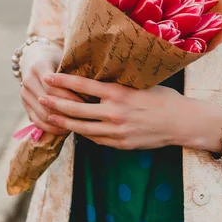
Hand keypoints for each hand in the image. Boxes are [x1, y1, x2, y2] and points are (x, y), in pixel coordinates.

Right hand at [19, 43, 82, 134]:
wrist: (35, 57)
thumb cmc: (58, 57)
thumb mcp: (66, 59)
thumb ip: (75, 72)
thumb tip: (96, 89)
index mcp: (39, 66)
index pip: (54, 88)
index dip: (71, 97)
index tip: (88, 103)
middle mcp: (28, 80)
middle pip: (48, 102)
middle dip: (67, 111)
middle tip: (86, 118)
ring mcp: (24, 94)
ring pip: (42, 114)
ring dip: (60, 122)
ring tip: (78, 125)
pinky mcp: (25, 104)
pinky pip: (37, 121)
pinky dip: (51, 127)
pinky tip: (66, 129)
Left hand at [39, 73, 185, 149]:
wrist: (181, 122)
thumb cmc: (163, 98)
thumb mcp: (139, 85)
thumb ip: (117, 87)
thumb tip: (98, 81)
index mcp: (119, 93)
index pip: (84, 86)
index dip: (63, 81)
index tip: (48, 77)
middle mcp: (114, 112)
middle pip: (76, 109)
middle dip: (55, 103)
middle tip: (41, 98)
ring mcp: (117, 131)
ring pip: (82, 128)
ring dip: (63, 122)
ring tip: (49, 116)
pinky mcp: (121, 144)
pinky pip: (96, 139)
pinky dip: (84, 133)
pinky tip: (75, 129)